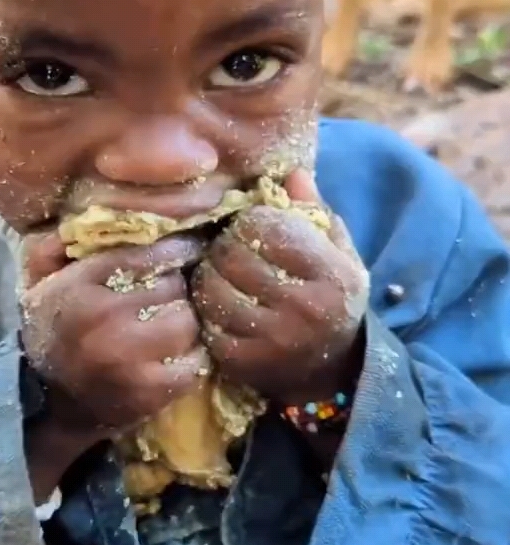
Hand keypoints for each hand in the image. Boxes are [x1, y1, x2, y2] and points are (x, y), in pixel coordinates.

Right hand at [20, 230, 205, 438]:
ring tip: (174, 319)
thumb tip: (99, 210)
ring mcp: (128, 360)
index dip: (174, 249)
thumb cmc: (53, 327)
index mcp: (80, 285)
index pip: (147, 254)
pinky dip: (192, 356)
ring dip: (186, 320)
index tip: (185, 250)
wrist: (49, 400)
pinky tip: (177, 351)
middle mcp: (105, 320)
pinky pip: (194, 362)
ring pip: (187, 322)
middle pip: (173, 287)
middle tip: (172, 292)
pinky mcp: (148, 393)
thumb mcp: (41, 277)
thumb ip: (60, 240)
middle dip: (177, 287)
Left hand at [191, 171, 368, 405]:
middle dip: (225, 245)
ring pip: (214, 290)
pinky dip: (205, 308)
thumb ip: (316, 213)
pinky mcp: (243, 362)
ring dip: (209, 275)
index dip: (252, 220)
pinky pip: (206, 323)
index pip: (271, 229)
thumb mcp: (339, 255)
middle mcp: (304, 309)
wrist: (329, 371)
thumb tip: (291, 173)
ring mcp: (271, 340)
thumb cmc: (331, 299)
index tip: (252, 225)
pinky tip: (217, 302)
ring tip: (219, 272)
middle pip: (235, 258)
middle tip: (229, 247)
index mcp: (333, 276)